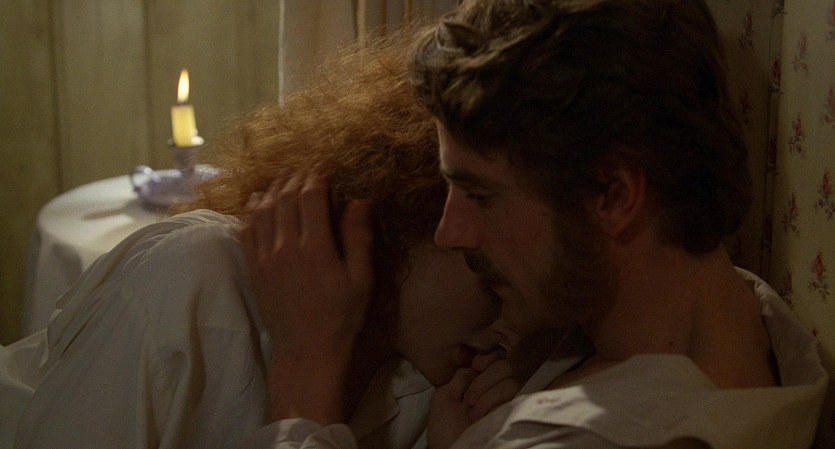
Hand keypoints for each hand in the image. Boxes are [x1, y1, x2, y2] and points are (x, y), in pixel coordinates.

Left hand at [238, 171, 374, 422]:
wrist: (307, 350)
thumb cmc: (341, 315)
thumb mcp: (361, 279)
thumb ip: (358, 237)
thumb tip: (360, 200)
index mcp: (315, 249)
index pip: (310, 198)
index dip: (315, 179)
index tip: (322, 170)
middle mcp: (285, 248)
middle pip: (285, 200)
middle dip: (295, 180)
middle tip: (304, 171)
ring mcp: (264, 259)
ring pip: (262, 211)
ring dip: (273, 191)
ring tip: (283, 181)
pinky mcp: (253, 270)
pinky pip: (246, 231)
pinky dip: (251, 211)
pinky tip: (258, 203)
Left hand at [428, 350, 520, 448]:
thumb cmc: (445, 429)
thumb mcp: (444, 397)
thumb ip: (460, 377)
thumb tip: (475, 366)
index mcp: (477, 382)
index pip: (495, 358)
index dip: (489, 356)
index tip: (475, 364)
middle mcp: (494, 390)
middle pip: (504, 366)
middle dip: (484, 379)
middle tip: (468, 399)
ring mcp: (505, 403)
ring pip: (510, 381)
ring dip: (486, 393)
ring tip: (473, 412)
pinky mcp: (512, 413)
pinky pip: (512, 395)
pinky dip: (492, 400)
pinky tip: (480, 416)